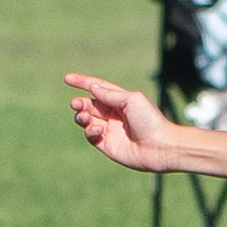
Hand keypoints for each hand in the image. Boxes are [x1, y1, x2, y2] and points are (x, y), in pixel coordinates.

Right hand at [64, 72, 183, 171]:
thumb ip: (110, 94)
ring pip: (87, 121)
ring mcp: (109, 130)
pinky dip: (90, 131)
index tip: (67, 79)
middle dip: (79, 103)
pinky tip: (98, 130)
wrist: (160, 147)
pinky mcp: (107, 145)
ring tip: (84, 117)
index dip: (82, 83)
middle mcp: (113, 115)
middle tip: (75, 104)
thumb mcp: (131, 100)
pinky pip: (91, 136)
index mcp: (120, 101)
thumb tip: (93, 87)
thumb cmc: (150, 120)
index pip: (98, 89)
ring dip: (82, 116)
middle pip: (89, 105)